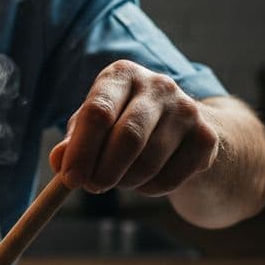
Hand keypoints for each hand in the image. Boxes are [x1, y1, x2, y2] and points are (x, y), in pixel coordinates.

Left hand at [50, 60, 219, 195]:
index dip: (81, 150)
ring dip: (126, 182)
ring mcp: (187, 109)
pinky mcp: (206, 137)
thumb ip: (73, 143)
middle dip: (104, 171)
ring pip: (148, 162)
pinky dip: (150, 189)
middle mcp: (158, 85)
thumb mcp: (93, 129)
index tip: (70, 179)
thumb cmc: (123, 126)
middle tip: (92, 188)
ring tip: (120, 179)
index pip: (98, 111)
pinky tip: (147, 179)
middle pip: (127, 136)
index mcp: (122, 75)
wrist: (182, 133)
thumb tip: (59, 161)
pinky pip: (170, 178)